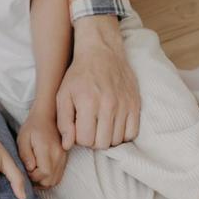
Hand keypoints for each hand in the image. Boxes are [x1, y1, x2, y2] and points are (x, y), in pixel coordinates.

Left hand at [17, 111, 67, 187]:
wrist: (49, 117)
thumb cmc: (33, 127)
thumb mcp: (23, 137)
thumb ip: (25, 154)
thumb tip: (30, 169)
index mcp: (47, 149)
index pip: (44, 173)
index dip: (33, 176)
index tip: (25, 169)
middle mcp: (58, 156)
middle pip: (50, 181)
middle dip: (37, 181)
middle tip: (28, 173)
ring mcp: (63, 159)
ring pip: (54, 181)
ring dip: (43, 182)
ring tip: (33, 173)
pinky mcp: (64, 160)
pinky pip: (58, 177)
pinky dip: (49, 179)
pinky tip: (40, 173)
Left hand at [56, 16, 139, 148]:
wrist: (101, 52)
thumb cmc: (78, 75)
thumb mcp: (63, 95)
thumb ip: (63, 122)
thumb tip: (68, 146)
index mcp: (88, 102)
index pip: (85, 140)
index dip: (79, 138)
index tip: (78, 128)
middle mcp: (108, 105)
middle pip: (102, 144)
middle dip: (93, 140)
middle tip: (89, 128)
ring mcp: (124, 105)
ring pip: (117, 140)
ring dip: (107, 137)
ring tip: (100, 125)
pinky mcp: (135, 104)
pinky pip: (132, 133)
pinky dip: (122, 134)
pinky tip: (113, 125)